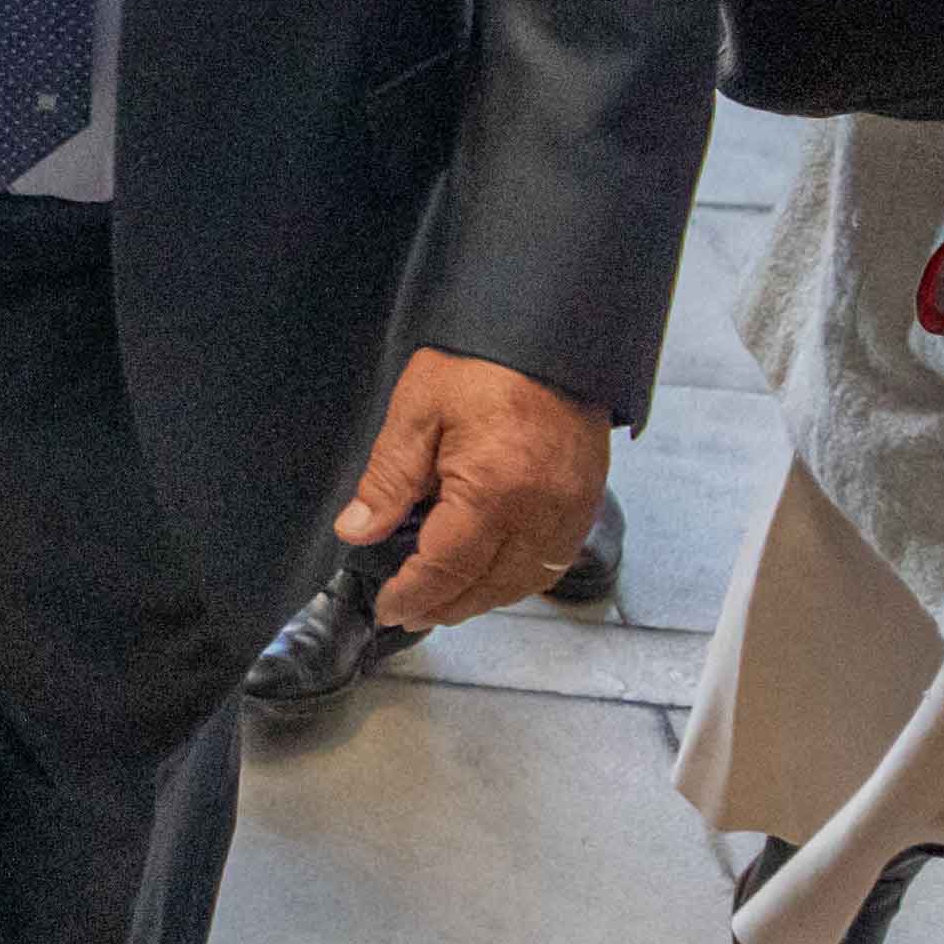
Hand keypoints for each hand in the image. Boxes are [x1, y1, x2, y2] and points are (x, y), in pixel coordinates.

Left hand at [338, 350, 614, 633]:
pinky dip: (515, 578)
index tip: (388, 606)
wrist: (553, 333)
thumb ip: (388, 478)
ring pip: (522, 583)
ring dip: (480, 599)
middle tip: (409, 610)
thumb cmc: (483, 364)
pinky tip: (488, 573)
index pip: (446, 568)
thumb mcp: (418, 411)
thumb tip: (358, 532)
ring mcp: (570, 512)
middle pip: (486, 587)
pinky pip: (550, 562)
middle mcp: (540, 513)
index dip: (413, 594)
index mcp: (494, 491)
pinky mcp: (586, 502)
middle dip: (444, 606)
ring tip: (443, 598)